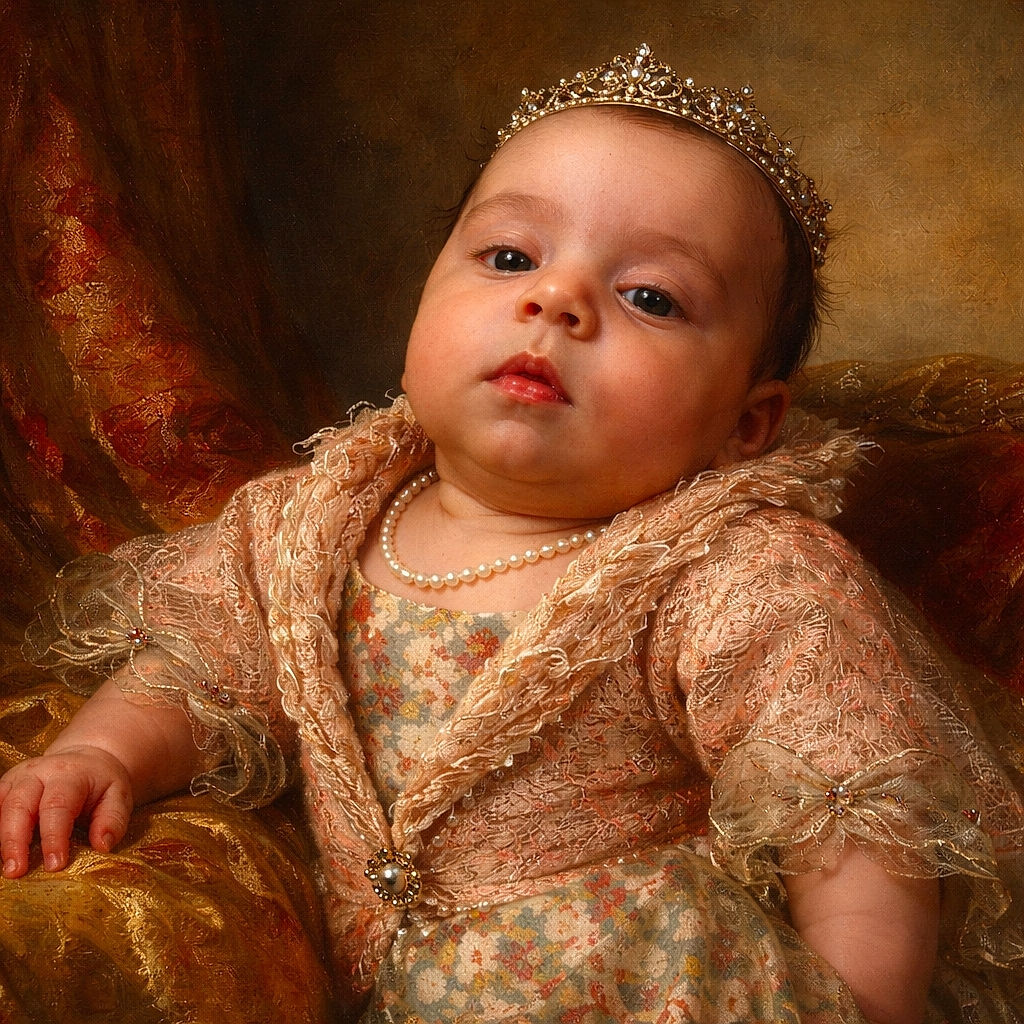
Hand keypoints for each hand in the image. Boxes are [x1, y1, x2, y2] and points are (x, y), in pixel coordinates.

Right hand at [0, 745, 132, 878]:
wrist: (86, 760)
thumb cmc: (101, 784)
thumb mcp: (118, 796)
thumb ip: (112, 820)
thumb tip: (102, 845)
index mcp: (69, 774)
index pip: (57, 805)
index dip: (54, 836)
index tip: (55, 864)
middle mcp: (37, 773)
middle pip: (19, 805)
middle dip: (15, 840)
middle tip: (16, 871)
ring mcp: (17, 780)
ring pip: (0, 805)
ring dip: (0, 837)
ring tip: (5, 867)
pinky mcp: (5, 788)